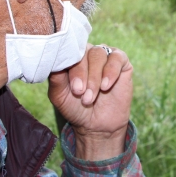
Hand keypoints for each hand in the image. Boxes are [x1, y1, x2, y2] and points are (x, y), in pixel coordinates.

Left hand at [48, 44, 132, 160]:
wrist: (97, 124)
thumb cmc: (75, 107)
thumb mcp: (60, 95)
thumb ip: (56, 77)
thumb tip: (54, 61)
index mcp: (70, 57)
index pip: (68, 51)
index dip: (70, 67)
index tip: (73, 88)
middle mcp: (87, 52)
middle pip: (84, 52)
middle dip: (82, 74)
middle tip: (80, 93)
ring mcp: (105, 55)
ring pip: (99, 54)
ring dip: (95, 77)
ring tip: (91, 97)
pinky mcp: (121, 61)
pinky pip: (117, 58)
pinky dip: (111, 71)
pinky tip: (106, 86)